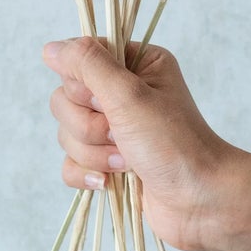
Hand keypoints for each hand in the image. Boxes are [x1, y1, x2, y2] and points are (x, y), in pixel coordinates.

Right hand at [42, 37, 243, 250]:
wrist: (200, 201)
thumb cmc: (174, 144)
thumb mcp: (129, 94)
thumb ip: (87, 65)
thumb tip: (50, 49)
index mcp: (136, 65)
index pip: (80, 59)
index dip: (83, 85)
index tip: (107, 101)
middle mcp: (123, 93)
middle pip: (66, 99)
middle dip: (89, 125)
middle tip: (122, 135)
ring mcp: (115, 130)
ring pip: (67, 134)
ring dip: (94, 152)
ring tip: (127, 161)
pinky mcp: (107, 162)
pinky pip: (70, 162)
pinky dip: (87, 174)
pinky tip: (111, 180)